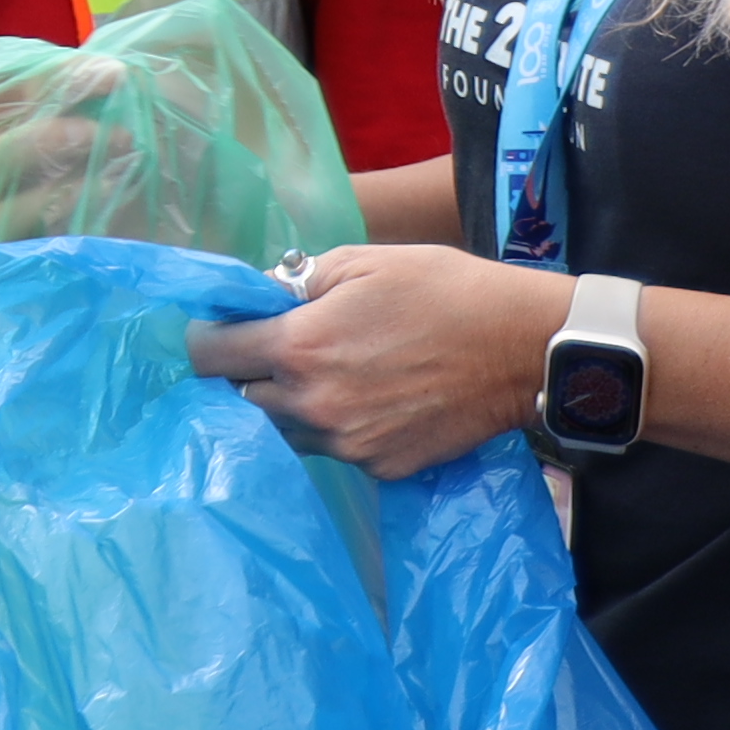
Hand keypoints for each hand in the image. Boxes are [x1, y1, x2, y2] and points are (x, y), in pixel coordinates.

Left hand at [187, 244, 552, 475]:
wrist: (521, 348)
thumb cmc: (443, 290)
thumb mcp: (360, 262)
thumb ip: (295, 283)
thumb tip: (258, 300)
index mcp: (297, 348)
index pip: (208, 356)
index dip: (207, 339)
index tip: (220, 331)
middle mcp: (311, 405)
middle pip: (240, 399)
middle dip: (246, 374)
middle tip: (276, 350)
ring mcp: (346, 444)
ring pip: (283, 431)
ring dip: (288, 405)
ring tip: (328, 374)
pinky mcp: (379, 467)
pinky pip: (333, 449)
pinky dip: (337, 427)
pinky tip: (369, 400)